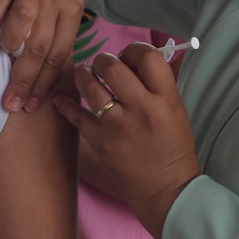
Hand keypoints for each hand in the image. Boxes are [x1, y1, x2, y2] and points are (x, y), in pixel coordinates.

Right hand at [0, 0, 85, 112]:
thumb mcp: (67, 8)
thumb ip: (58, 38)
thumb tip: (47, 84)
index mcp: (72, 12)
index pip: (59, 56)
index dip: (44, 85)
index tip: (30, 106)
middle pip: (41, 46)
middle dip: (24, 79)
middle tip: (10, 102)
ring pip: (24, 20)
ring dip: (12, 45)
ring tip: (3, 56)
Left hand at [53, 43, 200, 238]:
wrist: (166, 189)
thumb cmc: (173, 147)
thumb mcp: (176, 110)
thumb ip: (163, 82)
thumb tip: (155, 53)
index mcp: (165, 100)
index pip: (149, 58)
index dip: (135, 49)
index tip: (128, 55)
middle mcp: (142, 110)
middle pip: (114, 68)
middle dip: (103, 60)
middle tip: (101, 64)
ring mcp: (118, 127)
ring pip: (91, 86)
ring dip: (84, 74)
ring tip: (85, 74)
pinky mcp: (100, 143)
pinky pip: (75, 114)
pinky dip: (65, 103)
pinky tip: (62, 98)